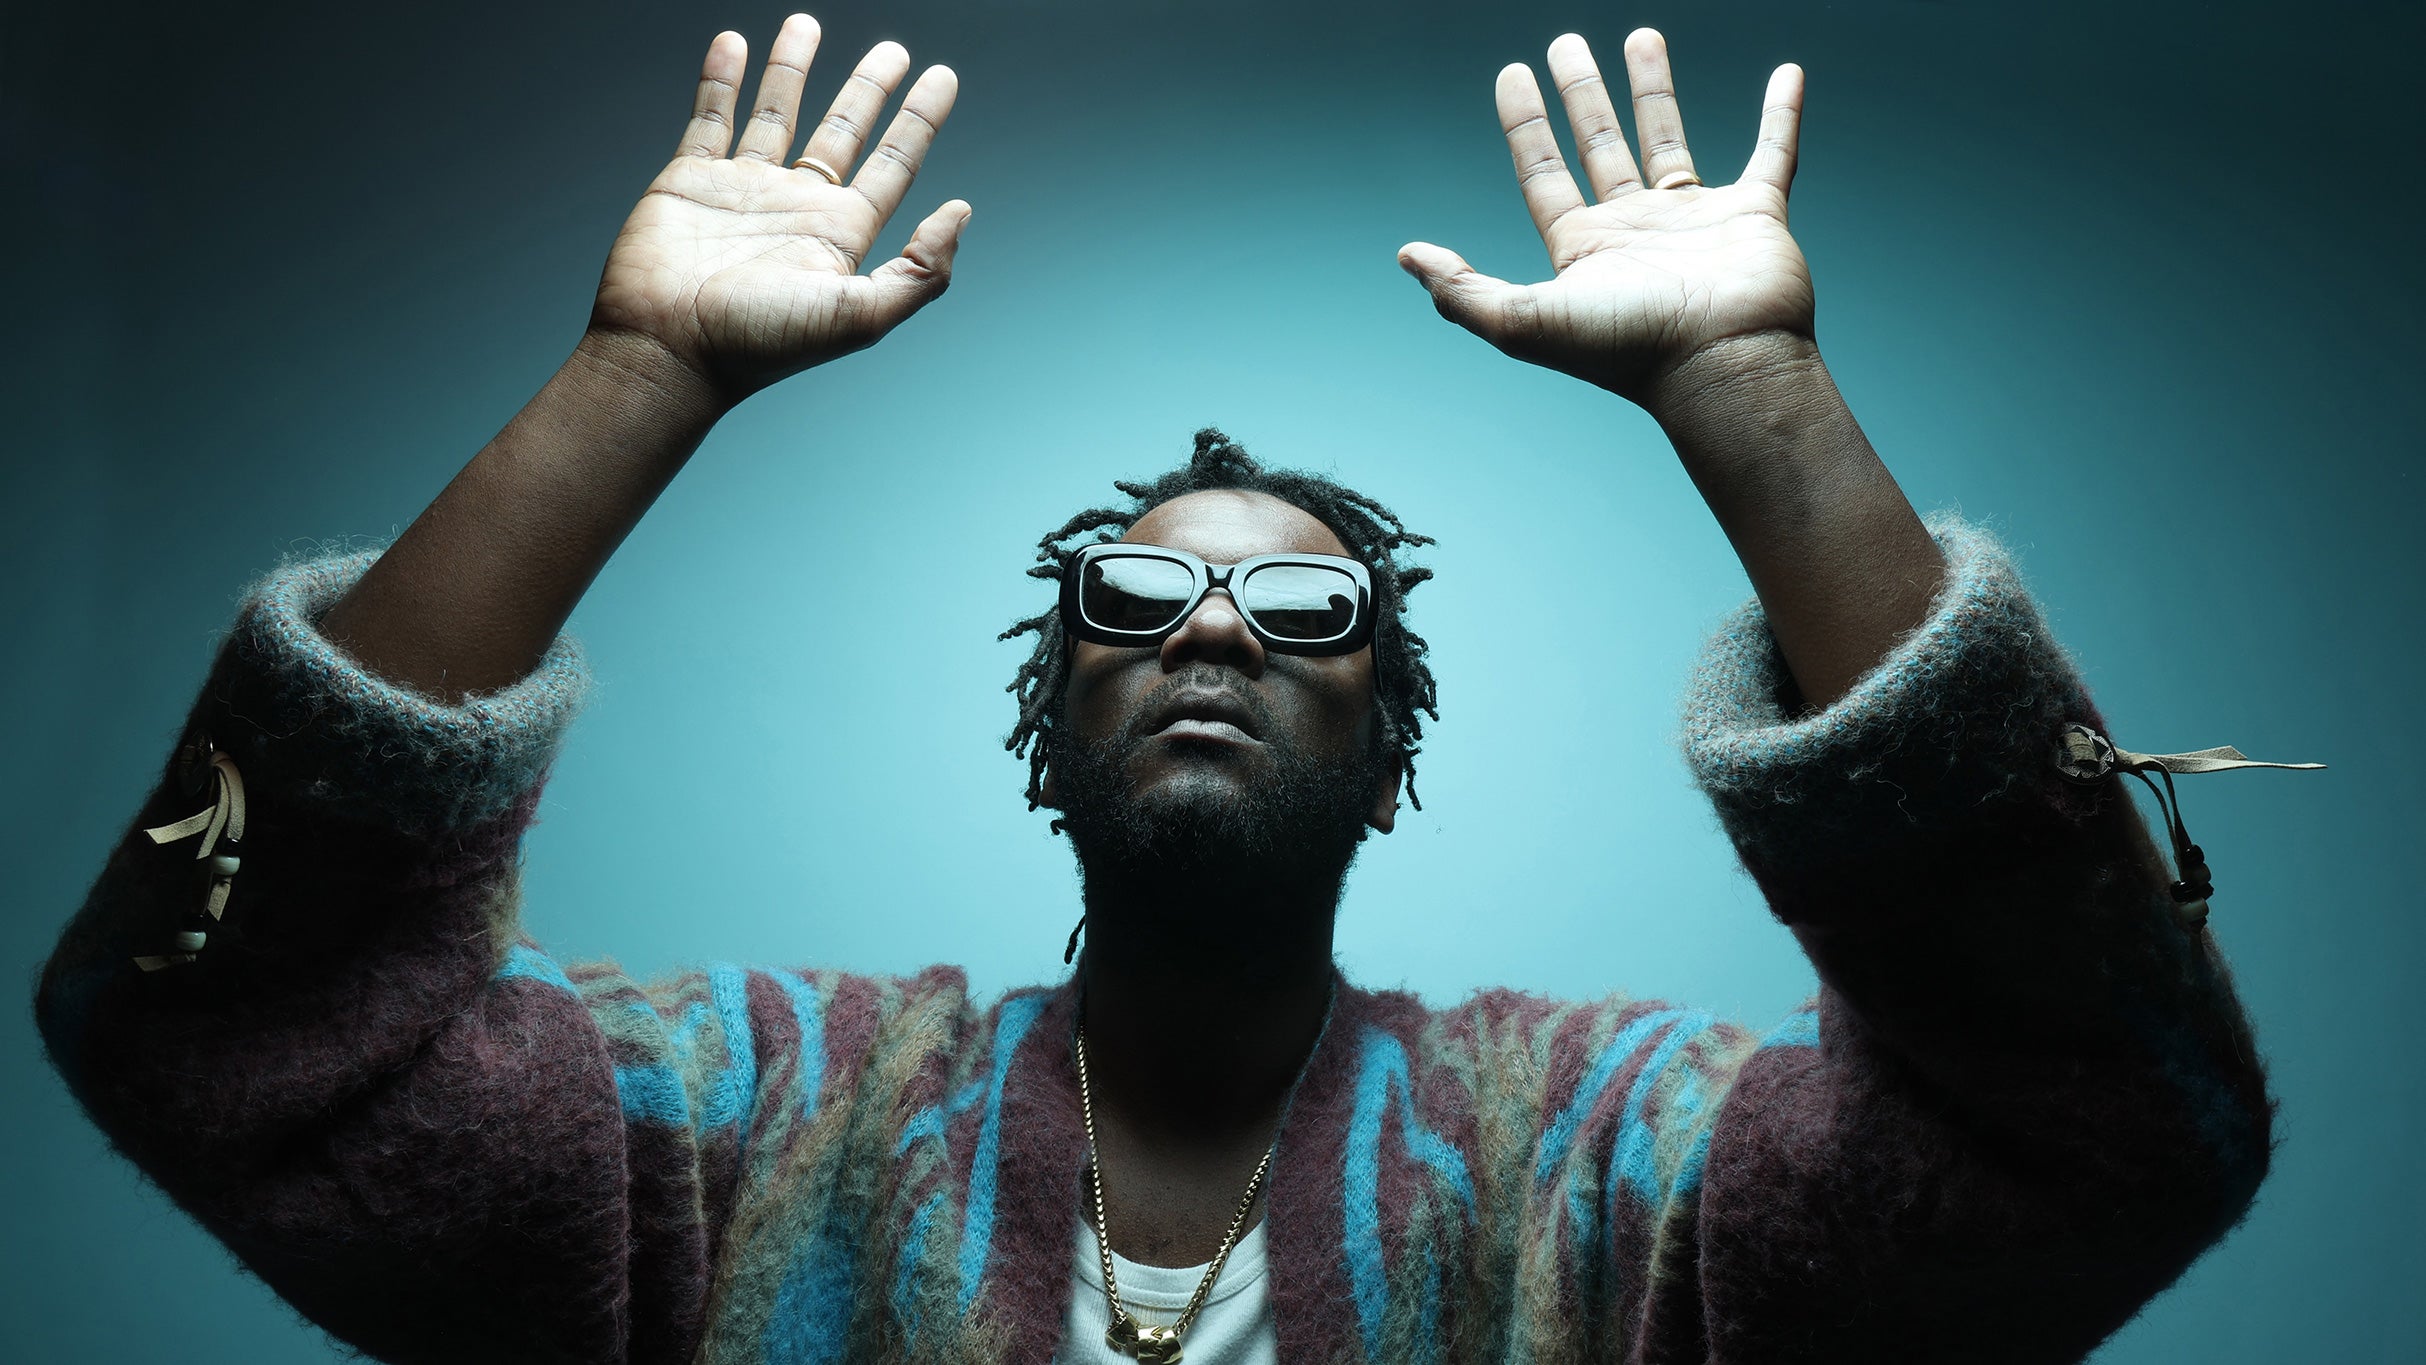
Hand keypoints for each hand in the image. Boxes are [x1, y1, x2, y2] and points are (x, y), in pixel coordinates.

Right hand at [588, 14, 969, 404]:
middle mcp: (797, 207)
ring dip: (792, 68)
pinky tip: (735, 44)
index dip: (920, 120)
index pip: (893, 163)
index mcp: (841, 234)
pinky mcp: (690, 180)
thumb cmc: (759, 344)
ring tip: (807, 23)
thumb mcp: (860, 315)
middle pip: (843, 131)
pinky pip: (709, 117)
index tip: (943, 76)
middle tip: (893, 50)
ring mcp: (743, 190)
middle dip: (869, 89)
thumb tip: (962, 212)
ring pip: (775, 113)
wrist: (669, 351)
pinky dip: (721, 80)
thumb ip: (920, 271)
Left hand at [1399, 30, 1811, 407]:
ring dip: (1654, 89)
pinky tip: (1785, 75)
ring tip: (1641, 37)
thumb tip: (1406, 256)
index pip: (1544, 173)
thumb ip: (1464, 289)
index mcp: (1584, 249)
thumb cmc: (1630, 351)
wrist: (1721, 367)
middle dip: (1580, 95)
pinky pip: (1772, 153)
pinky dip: (1781, 116)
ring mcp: (1695, 221)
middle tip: (1565, 44)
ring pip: (1669, 139)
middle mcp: (1635, 231)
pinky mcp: (1756, 214)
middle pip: (1600, 146)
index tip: (1513, 75)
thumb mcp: (1526, 321)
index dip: (1525, 124)